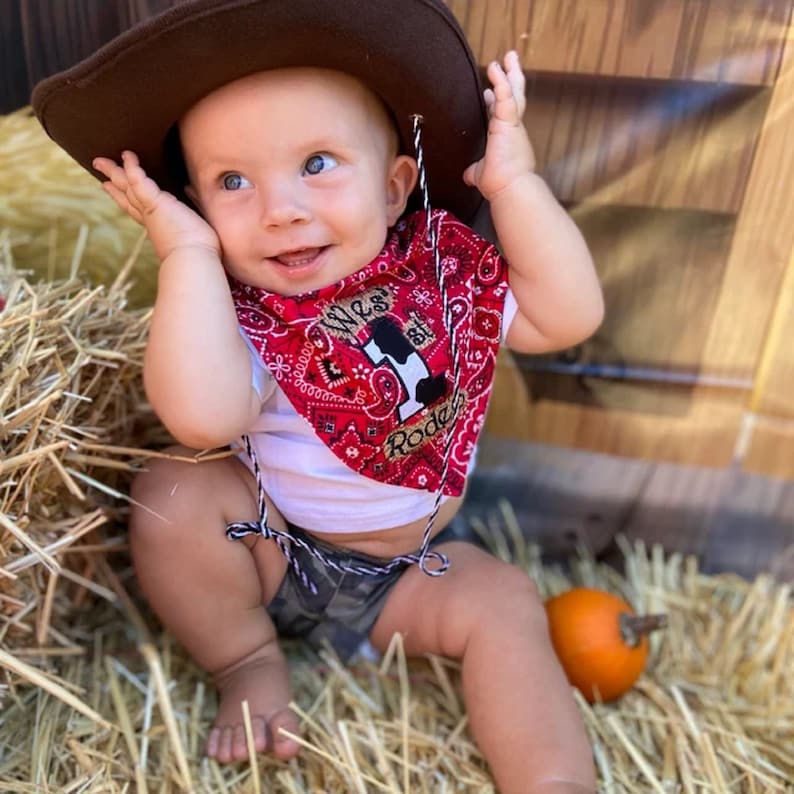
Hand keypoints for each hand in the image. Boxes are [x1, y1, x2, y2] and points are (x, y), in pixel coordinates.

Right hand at [93, 151, 218, 261]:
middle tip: (100, 171)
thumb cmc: (200, 253)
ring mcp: (150, 210)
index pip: (138, 209)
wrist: (193, 262)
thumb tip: (194, 196)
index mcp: (158, 226)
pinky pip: (139, 181)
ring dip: (114, 172)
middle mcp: (150, 219)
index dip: (125, 198)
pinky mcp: (155, 203)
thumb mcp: (195, 231)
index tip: (112, 188)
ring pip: (128, 186)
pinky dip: (132, 167)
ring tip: (99, 161)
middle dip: (114, 183)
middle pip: (127, 196)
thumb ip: (193, 213)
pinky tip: (126, 155)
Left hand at [463, 51, 535, 200]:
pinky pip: (506, 96)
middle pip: (514, 97)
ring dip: (509, 73)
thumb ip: (475, 170)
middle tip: (510, 61)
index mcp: (506, 138)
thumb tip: (468, 176)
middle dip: (512, 78)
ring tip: (507, 56)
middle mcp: (513, 129)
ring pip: (513, 92)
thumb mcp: (481, 174)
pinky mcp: (509, 122)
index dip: (495, 101)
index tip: (488, 91)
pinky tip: (495, 69)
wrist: (509, 188)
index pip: (501, 114)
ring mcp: (512, 124)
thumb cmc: (499, 184)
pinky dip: (500, 81)